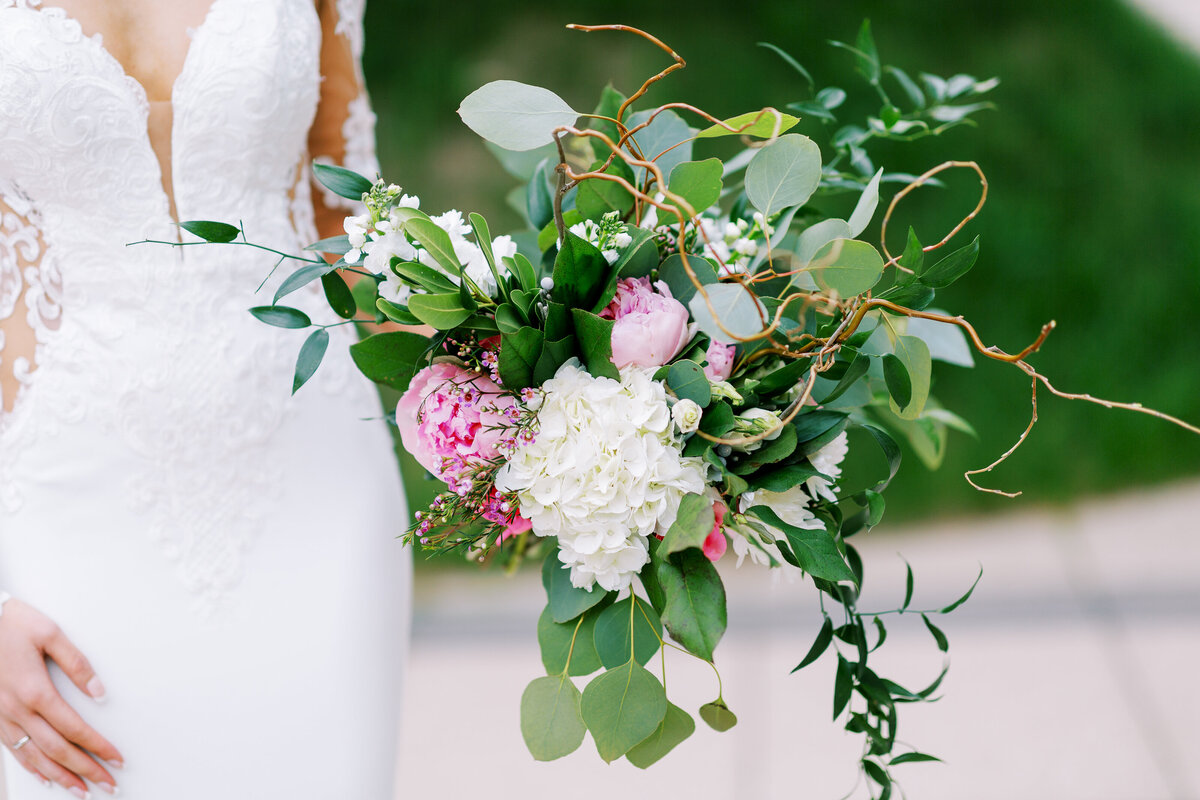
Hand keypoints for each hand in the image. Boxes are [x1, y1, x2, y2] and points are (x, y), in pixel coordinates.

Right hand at [0, 598, 122, 796]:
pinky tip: (46, 778)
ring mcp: (1, 717)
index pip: (75, 729)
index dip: (98, 747)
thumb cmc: (12, 624)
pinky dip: (32, 768)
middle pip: (57, 750)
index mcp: (35, 691)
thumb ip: (77, 664)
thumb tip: (100, 693)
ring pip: (34, 757)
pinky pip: (13, 751)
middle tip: (109, 786)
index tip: (117, 759)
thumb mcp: (49, 633)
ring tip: (83, 792)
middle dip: (86, 770)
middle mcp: (17, 710)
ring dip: (61, 777)